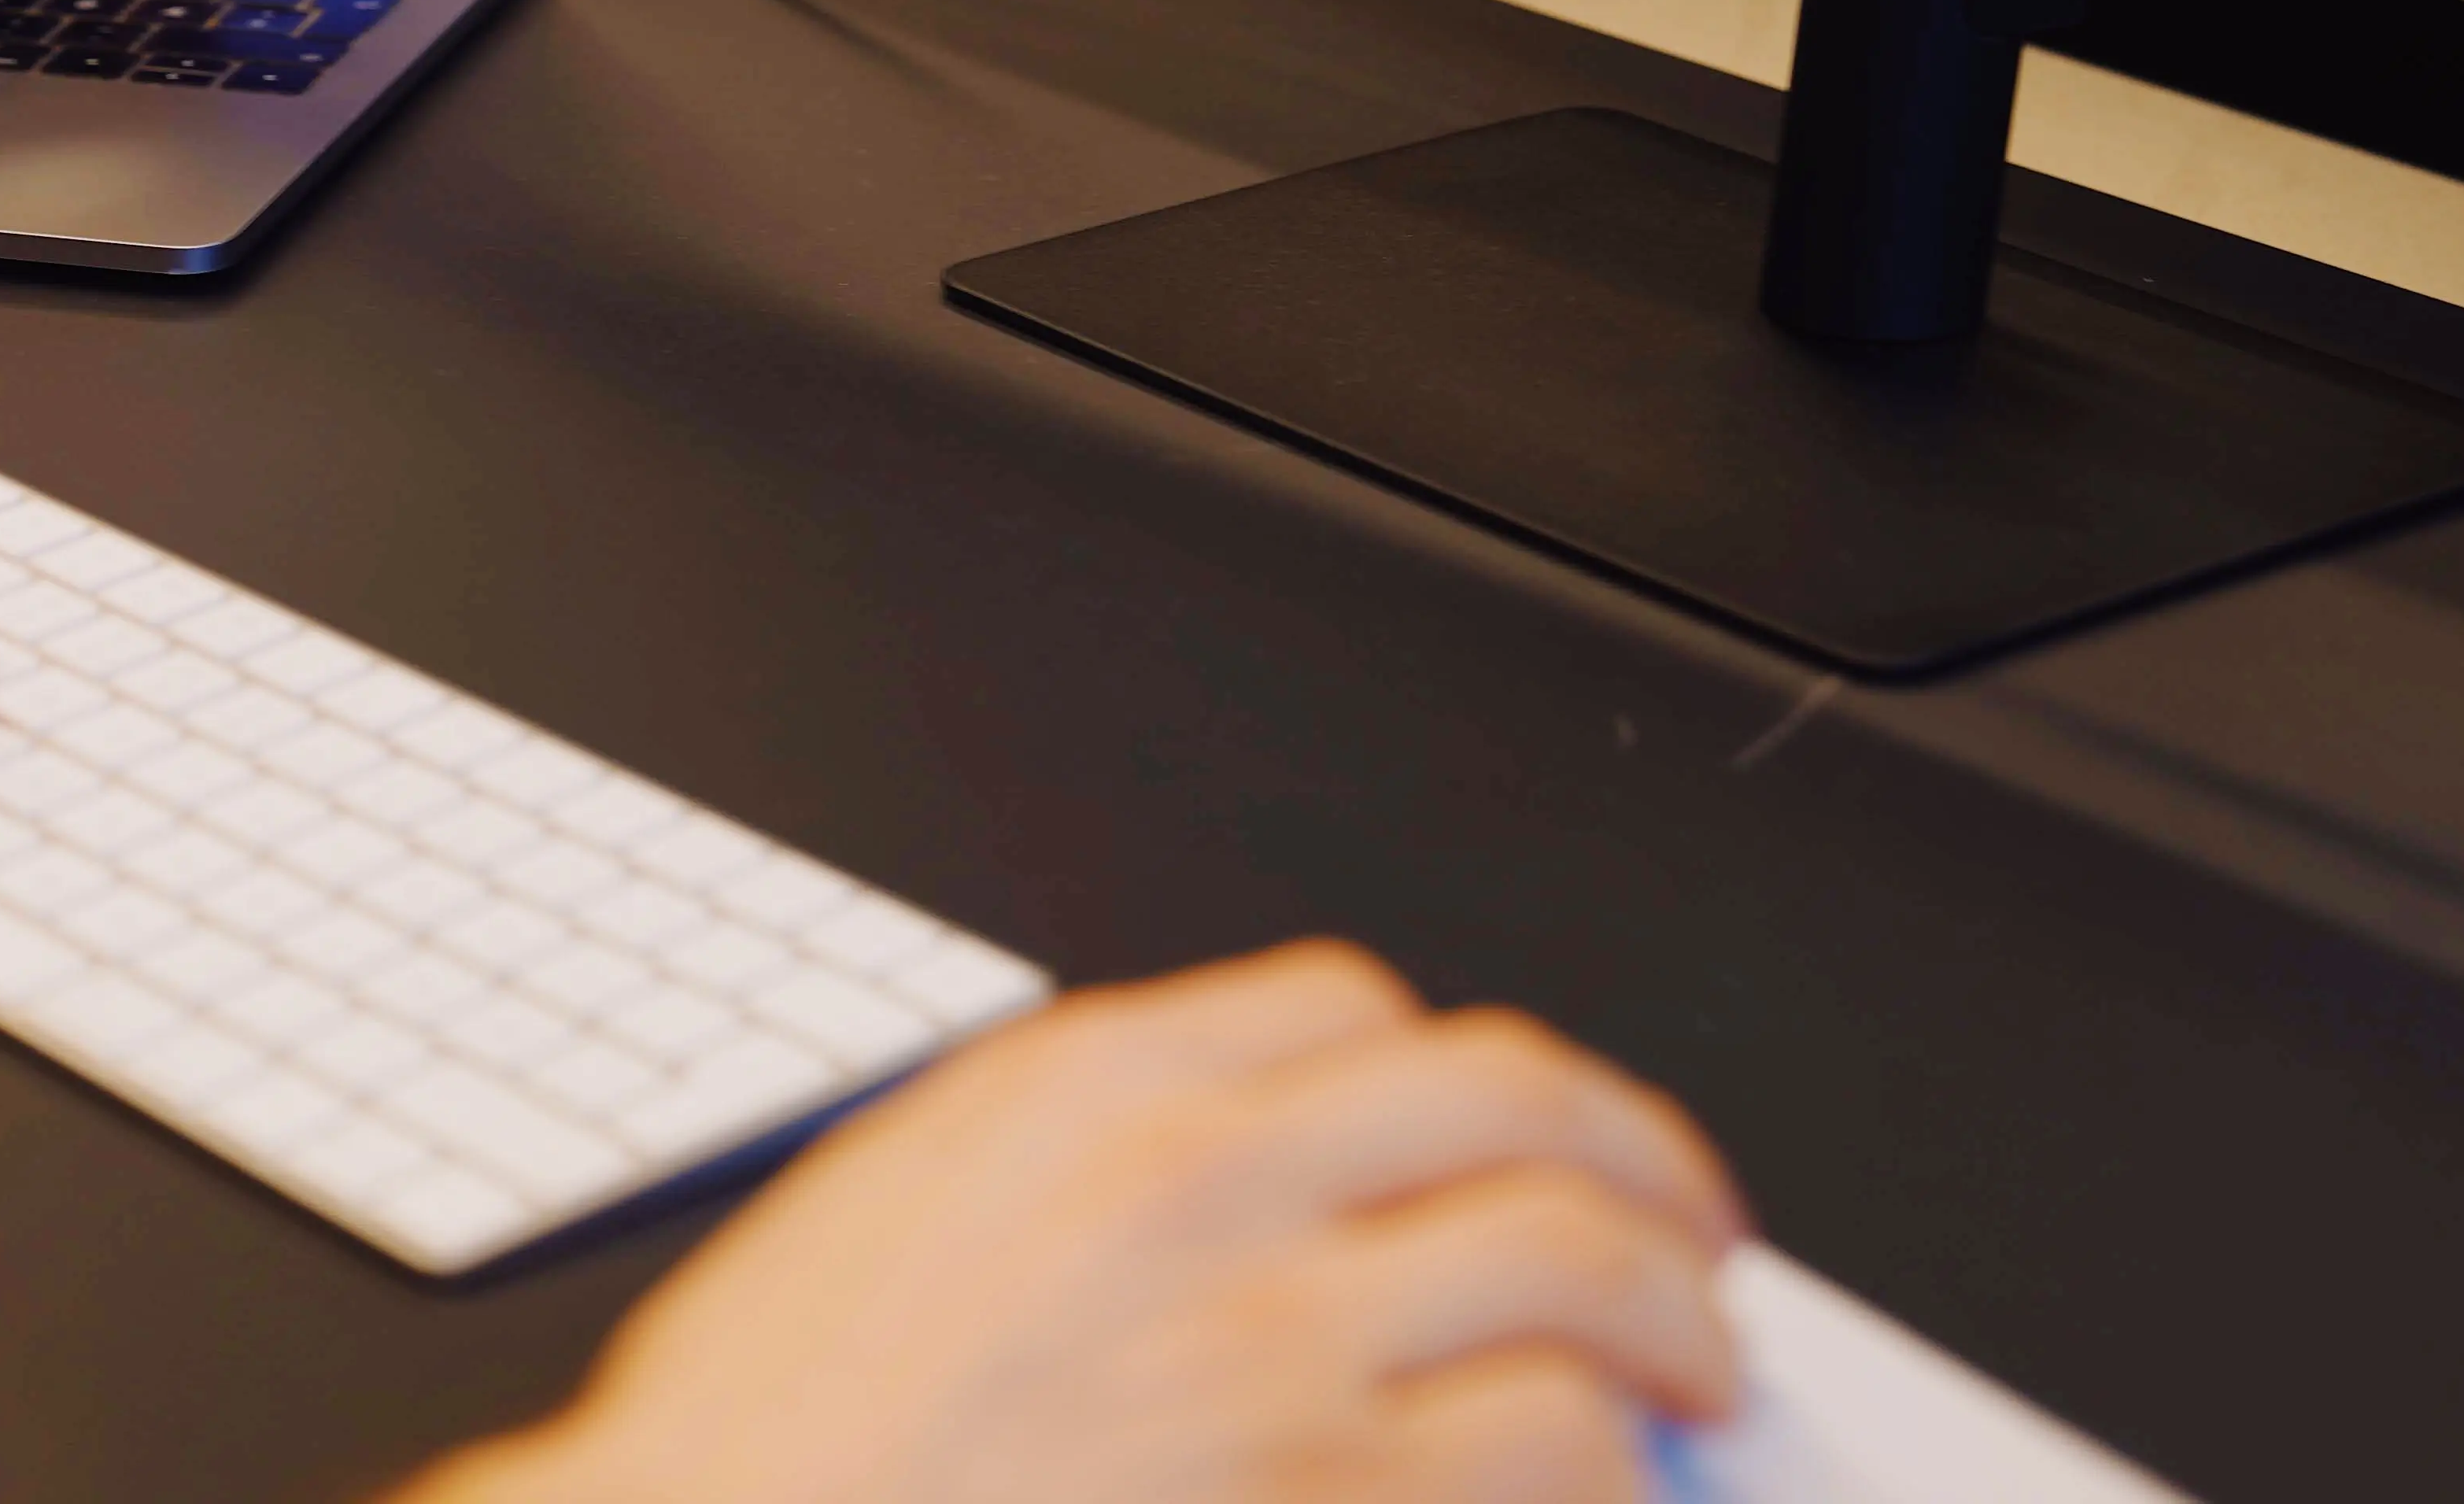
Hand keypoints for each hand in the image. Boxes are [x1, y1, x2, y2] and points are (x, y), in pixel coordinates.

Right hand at [409, 942, 1746, 1503]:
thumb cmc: (767, 1456)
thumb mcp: (890, 1218)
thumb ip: (1060, 1162)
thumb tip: (1231, 1168)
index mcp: (1084, 1094)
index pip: (1350, 1009)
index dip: (1463, 1075)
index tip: (1506, 1129)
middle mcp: (1199, 1189)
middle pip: (1510, 1104)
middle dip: (1638, 1162)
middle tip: (1686, 1229)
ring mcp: (1274, 1352)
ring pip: (1574, 1269)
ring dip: (1671, 1323)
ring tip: (1695, 1372)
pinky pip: (1558, 1453)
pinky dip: (1605, 1474)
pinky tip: (1592, 1498)